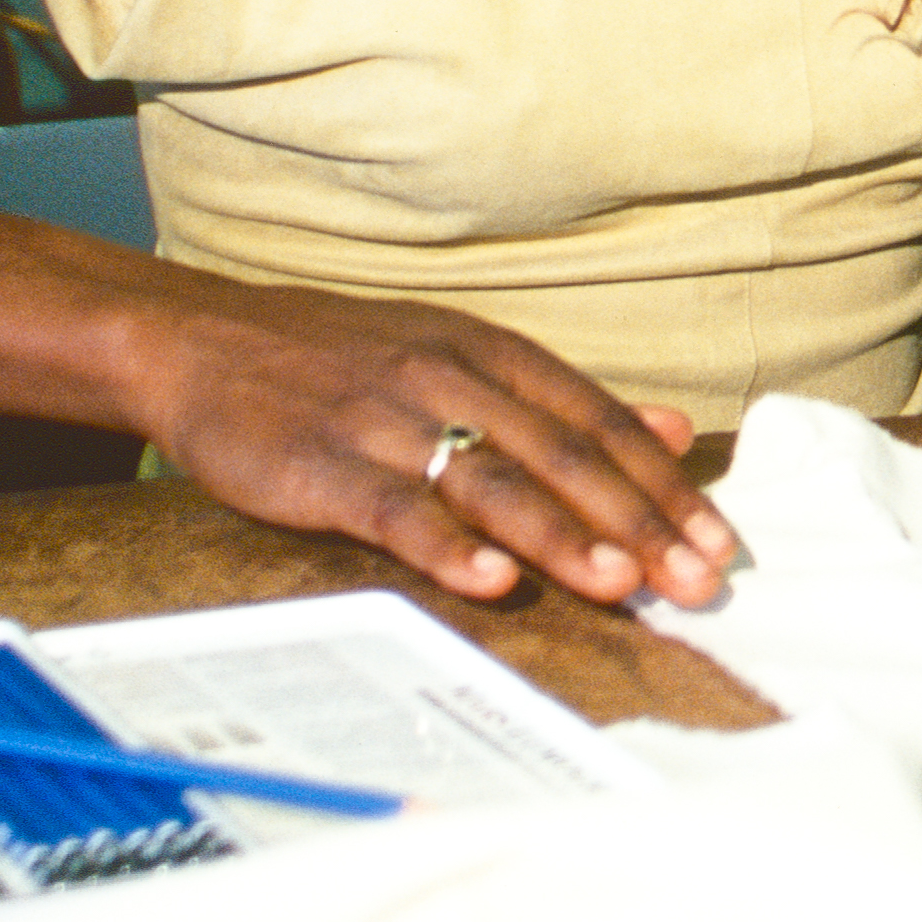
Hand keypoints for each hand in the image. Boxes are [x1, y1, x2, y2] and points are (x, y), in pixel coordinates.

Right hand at [123, 280, 742, 606]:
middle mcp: (447, 377)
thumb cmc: (344, 359)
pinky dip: (446, 547)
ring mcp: (383, 420)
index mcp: (489, 351)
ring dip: (562, 534)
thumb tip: (674, 429)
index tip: (720, 542)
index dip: (663, 483)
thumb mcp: (460, 355)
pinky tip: (492, 582)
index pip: (598, 420)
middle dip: (637, 521)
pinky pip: (393, 508)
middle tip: (699, 581)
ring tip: (624, 582)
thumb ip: (565, 401)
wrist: (201, 338)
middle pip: (561, 453)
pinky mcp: (320, 465)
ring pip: (490, 480)